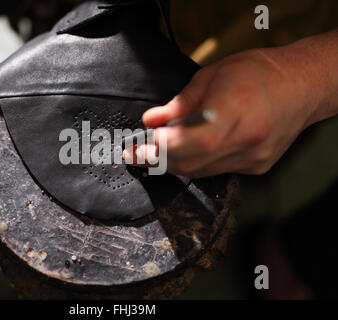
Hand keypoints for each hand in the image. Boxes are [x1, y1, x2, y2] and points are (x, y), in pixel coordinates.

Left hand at [123, 47, 318, 177]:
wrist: (301, 86)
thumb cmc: (257, 73)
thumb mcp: (211, 76)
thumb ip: (179, 103)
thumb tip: (151, 120)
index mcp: (234, 109)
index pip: (189, 141)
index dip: (158, 149)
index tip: (135, 149)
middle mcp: (245, 138)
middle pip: (191, 162)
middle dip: (158, 160)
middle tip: (137, 153)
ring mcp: (253, 157)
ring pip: (201, 171)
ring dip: (174, 163)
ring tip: (156, 152)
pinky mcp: (256, 167)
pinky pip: (216, 171)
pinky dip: (197, 163)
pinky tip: (188, 152)